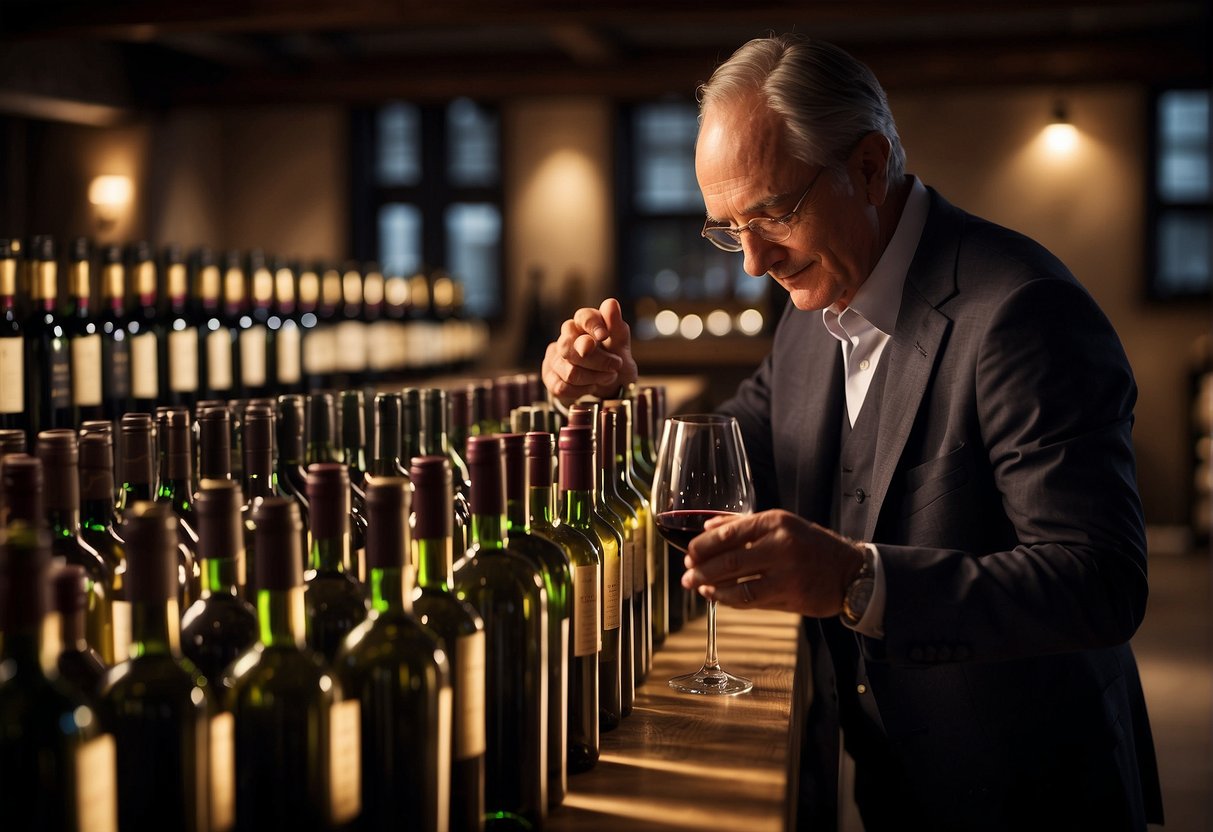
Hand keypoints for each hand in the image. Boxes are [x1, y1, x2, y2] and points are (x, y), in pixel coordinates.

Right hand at [542, 298, 638, 406]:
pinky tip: (592, 386)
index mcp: (583, 323)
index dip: (592, 325)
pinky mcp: (549, 376)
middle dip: (597, 360)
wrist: (610, 385)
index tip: (604, 335)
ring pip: (569, 371)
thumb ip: (616, 327)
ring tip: (609, 376)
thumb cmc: (615, 360)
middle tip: (616, 365)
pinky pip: (562, 387)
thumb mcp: (622, 346)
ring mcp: (555, 357)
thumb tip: (611, 303)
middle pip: (569, 346)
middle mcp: (565, 337)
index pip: (582, 317)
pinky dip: (582, 390)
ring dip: (594, 377)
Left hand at [682, 509, 865, 617]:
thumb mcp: (782, 525)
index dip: (703, 546)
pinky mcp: (791, 597)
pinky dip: (730, 601)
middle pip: (729, 561)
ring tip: (699, 588)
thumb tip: (707, 526)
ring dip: (713, 589)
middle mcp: (781, 545)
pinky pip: (751, 602)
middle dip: (701, 571)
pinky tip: (718, 597)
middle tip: (686, 575)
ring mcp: (787, 574)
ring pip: (738, 586)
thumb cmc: (810, 545)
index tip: (689, 553)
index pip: (728, 533)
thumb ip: (743, 525)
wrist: (849, 572)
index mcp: (775, 522)